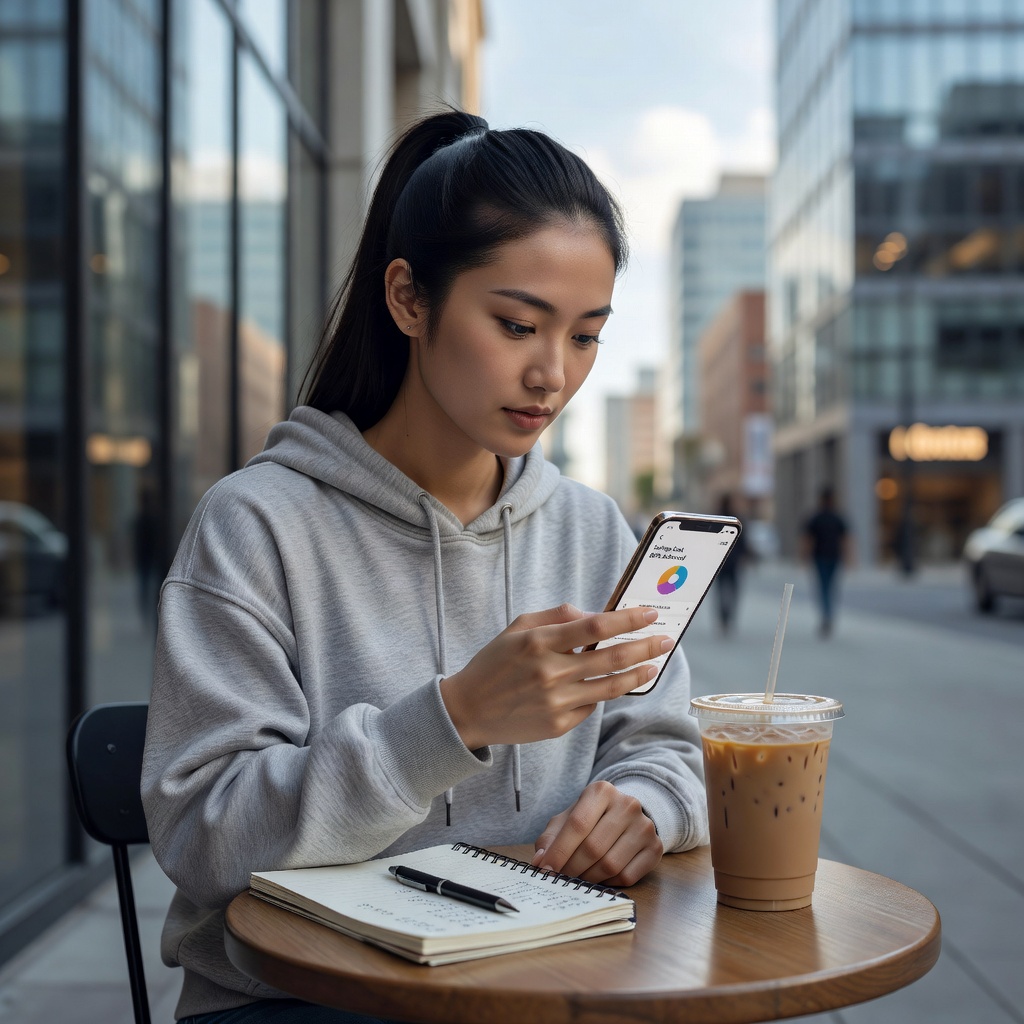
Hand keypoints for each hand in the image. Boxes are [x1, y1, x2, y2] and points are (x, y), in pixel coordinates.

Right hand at [440, 604, 670, 749]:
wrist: (467, 711)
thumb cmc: (494, 663)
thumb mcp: (517, 628)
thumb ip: (555, 616)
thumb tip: (591, 614)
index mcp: (539, 642)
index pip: (595, 626)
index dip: (627, 619)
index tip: (649, 613)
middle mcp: (550, 672)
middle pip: (611, 658)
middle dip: (645, 646)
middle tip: (666, 639)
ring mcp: (556, 702)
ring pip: (610, 687)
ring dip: (638, 674)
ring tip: (654, 665)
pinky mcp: (558, 725)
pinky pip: (591, 707)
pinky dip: (603, 694)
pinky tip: (610, 685)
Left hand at [531, 780, 662, 885]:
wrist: (626, 816)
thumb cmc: (591, 818)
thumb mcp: (568, 819)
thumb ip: (551, 838)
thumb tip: (540, 861)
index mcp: (602, 791)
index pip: (577, 825)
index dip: (559, 851)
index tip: (545, 869)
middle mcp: (627, 804)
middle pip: (593, 847)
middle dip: (572, 868)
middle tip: (560, 878)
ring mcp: (644, 826)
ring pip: (610, 865)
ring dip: (588, 878)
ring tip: (578, 877)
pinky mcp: (655, 848)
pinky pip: (627, 876)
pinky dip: (608, 882)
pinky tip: (600, 876)